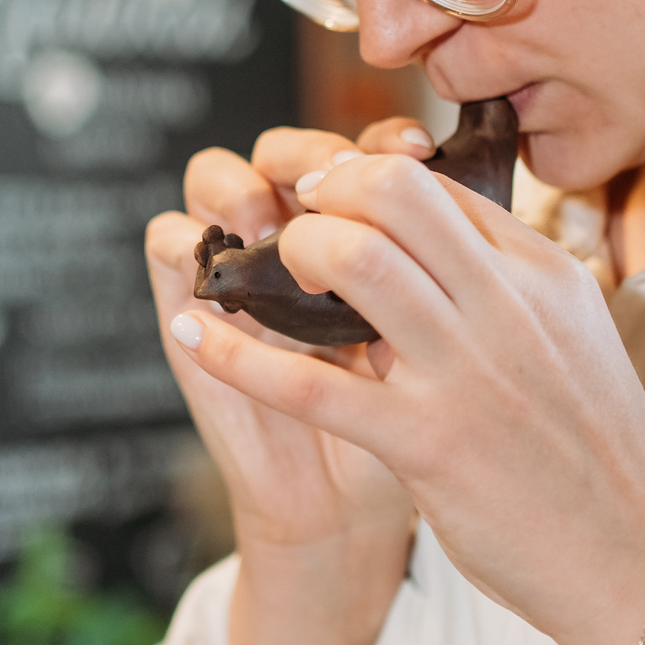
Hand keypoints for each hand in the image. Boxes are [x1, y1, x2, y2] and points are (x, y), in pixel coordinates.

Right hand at [146, 116, 439, 556]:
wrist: (346, 504)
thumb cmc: (410, 424)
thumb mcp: (442, 343)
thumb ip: (447, 276)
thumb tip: (478, 207)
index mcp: (368, 230)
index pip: (367, 152)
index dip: (387, 139)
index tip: (419, 148)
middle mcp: (296, 235)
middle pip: (291, 146)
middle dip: (313, 148)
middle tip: (337, 180)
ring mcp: (238, 265)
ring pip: (216, 172)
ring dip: (241, 184)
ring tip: (269, 222)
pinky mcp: (186, 303)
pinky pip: (167, 242)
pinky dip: (186, 241)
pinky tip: (225, 264)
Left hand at [164, 148, 644, 644]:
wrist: (644, 564)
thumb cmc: (599, 457)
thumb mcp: (571, 342)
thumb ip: (506, 292)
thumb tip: (425, 264)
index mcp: (543, 274)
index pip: (438, 187)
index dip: (364, 180)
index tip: (326, 199)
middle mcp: (507, 305)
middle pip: (392, 192)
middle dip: (322, 192)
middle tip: (287, 220)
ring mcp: (466, 371)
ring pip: (352, 262)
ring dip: (289, 256)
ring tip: (260, 276)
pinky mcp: (427, 443)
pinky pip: (311, 385)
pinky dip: (238, 354)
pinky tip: (193, 335)